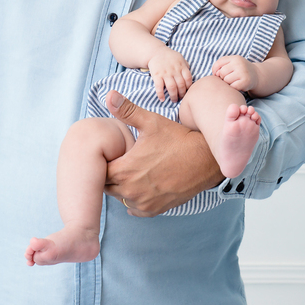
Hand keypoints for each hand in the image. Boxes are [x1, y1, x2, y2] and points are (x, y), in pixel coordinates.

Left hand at [104, 92, 222, 215]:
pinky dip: (136, 200)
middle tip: (124, 163)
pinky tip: (143, 186)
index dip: (106, 162)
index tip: (115, 155)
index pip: (99, 172)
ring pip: (120, 198)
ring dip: (123, 188)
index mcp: (124, 169)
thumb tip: (109, 95)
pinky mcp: (154, 209)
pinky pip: (135, 209)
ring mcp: (143, 202)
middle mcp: (130, 190)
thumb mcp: (151, 122)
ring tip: (135, 173)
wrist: (204, 159)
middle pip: (107, 187)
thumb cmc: (177, 139)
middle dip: (112, 175)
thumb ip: (126, 110)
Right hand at [147, 48, 191, 101]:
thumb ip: (186, 66)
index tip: (188, 92)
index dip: (189, 87)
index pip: (188, 79)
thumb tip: (190, 75)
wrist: (155, 52)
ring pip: (172, 87)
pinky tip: (162, 99)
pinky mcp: (157, 75)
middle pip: (181, 85)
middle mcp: (174, 70)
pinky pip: (159, 86)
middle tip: (181, 98)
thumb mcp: (180, 58)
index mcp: (181, 66)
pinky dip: (160, 94)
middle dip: (182, 94)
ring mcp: (165, 73)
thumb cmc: (170, 57)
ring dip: (173, 96)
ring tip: (174, 100)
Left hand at [212, 55, 257, 91]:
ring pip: (226, 80)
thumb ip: (221, 65)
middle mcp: (239, 63)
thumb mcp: (232, 63)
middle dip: (223, 77)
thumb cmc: (240, 70)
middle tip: (229, 78)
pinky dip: (233, 87)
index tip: (217, 74)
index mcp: (235, 58)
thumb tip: (215, 74)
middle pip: (221, 72)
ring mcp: (243, 72)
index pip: (219, 63)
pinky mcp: (245, 81)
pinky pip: (232, 86)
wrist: (256, 75)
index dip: (215, 70)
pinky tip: (238, 85)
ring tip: (234, 81)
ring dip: (228, 83)